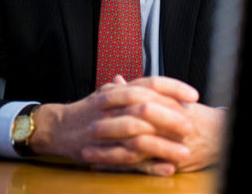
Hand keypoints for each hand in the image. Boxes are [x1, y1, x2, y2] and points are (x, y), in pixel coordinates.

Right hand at [28, 76, 198, 174]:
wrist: (58, 127)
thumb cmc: (87, 110)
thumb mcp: (109, 93)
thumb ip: (132, 88)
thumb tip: (155, 85)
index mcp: (119, 92)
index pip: (150, 83)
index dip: (174, 88)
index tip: (193, 95)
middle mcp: (113, 107)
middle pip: (146, 108)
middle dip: (172, 117)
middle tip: (191, 124)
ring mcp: (107, 130)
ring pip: (139, 136)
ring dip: (164, 144)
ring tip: (184, 151)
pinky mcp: (103, 152)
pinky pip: (129, 160)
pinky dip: (149, 165)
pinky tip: (166, 168)